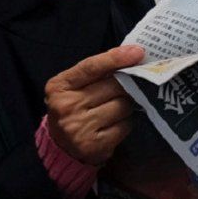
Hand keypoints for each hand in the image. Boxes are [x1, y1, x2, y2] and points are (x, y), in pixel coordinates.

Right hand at [45, 45, 144, 165]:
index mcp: (59, 86)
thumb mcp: (75, 86)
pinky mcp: (94, 145)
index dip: (116, 58)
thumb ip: (97, 71)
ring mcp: (79, 127)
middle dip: (126, 84)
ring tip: (118, 107)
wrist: (61, 146)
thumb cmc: (74, 107)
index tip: (138, 52)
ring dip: (127, 104)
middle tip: (129, 86)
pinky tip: (116, 123)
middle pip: (113, 86)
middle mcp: (67, 106)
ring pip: (123, 106)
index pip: (91, 67)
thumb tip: (132, 55)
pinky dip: (126, 122)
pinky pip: (125, 126)